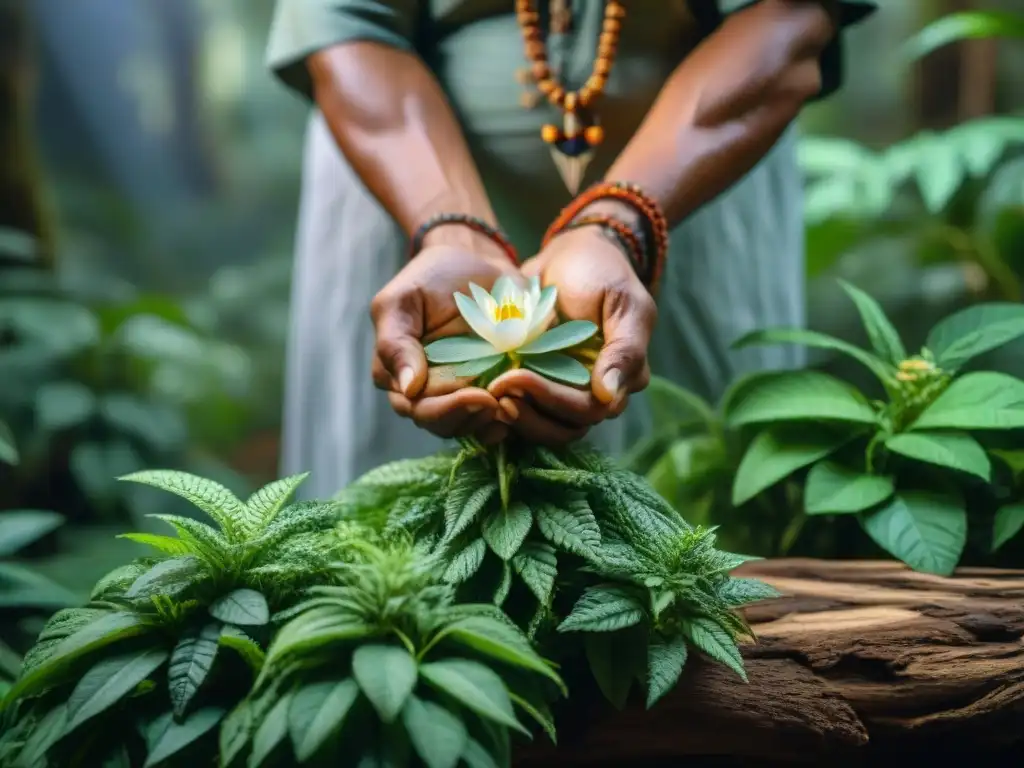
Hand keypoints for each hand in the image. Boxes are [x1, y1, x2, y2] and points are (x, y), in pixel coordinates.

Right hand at [371, 238, 519, 439]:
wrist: (476, 262)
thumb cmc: (433, 277)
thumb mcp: (403, 300)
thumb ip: (396, 343)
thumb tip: (408, 387)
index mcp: (398, 374)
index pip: (418, 408)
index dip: (446, 409)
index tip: (477, 396)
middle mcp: (426, 391)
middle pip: (443, 424)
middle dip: (471, 418)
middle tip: (497, 402)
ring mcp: (458, 393)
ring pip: (468, 427)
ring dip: (489, 423)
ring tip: (511, 407)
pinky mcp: (488, 390)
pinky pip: (492, 419)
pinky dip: (506, 421)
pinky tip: (518, 413)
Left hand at [494, 225, 655, 443]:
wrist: (571, 255)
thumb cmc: (603, 274)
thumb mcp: (624, 304)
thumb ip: (625, 349)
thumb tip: (609, 397)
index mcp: (622, 378)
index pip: (589, 409)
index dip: (553, 400)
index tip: (517, 377)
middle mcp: (595, 393)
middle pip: (565, 427)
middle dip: (530, 412)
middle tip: (497, 389)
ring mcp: (566, 391)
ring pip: (545, 427)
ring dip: (517, 417)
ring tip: (490, 395)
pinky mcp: (540, 386)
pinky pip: (527, 412)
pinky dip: (507, 409)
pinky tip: (485, 396)